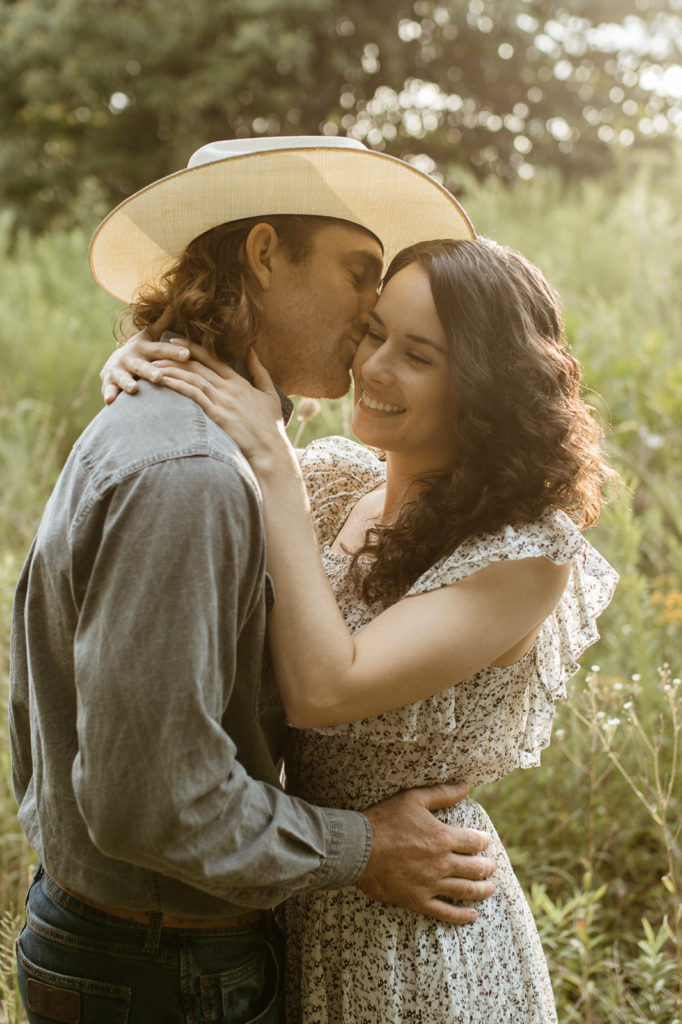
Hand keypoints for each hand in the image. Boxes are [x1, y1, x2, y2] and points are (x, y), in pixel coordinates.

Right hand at [100, 330, 190, 403]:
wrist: (114, 365)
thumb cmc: (140, 352)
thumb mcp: (149, 337)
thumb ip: (162, 323)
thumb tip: (175, 304)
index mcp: (144, 348)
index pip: (161, 350)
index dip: (173, 352)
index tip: (187, 354)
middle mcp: (130, 358)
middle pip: (141, 365)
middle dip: (150, 371)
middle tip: (159, 377)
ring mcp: (118, 370)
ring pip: (123, 377)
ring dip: (128, 382)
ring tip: (134, 389)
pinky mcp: (109, 383)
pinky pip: (108, 390)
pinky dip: (109, 395)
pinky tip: (111, 401)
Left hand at [159, 347, 285, 464]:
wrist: (271, 450)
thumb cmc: (271, 426)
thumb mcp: (270, 393)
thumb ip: (259, 370)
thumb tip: (251, 350)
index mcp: (239, 382)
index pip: (211, 358)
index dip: (191, 348)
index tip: (175, 342)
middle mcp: (229, 388)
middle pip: (197, 365)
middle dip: (174, 356)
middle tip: (155, 351)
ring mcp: (222, 401)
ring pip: (192, 377)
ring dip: (171, 369)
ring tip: (152, 365)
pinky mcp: (217, 415)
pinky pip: (193, 395)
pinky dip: (177, 385)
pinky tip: (163, 380)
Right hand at [356, 783, 495, 924]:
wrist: (357, 848)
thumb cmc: (384, 820)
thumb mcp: (413, 799)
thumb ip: (442, 793)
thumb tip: (467, 786)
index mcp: (443, 838)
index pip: (475, 842)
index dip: (483, 841)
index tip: (485, 841)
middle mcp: (442, 864)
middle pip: (476, 869)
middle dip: (488, 867)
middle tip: (492, 866)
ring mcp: (431, 885)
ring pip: (466, 891)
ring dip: (483, 890)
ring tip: (490, 888)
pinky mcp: (418, 901)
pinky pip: (446, 912)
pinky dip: (462, 916)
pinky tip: (472, 915)